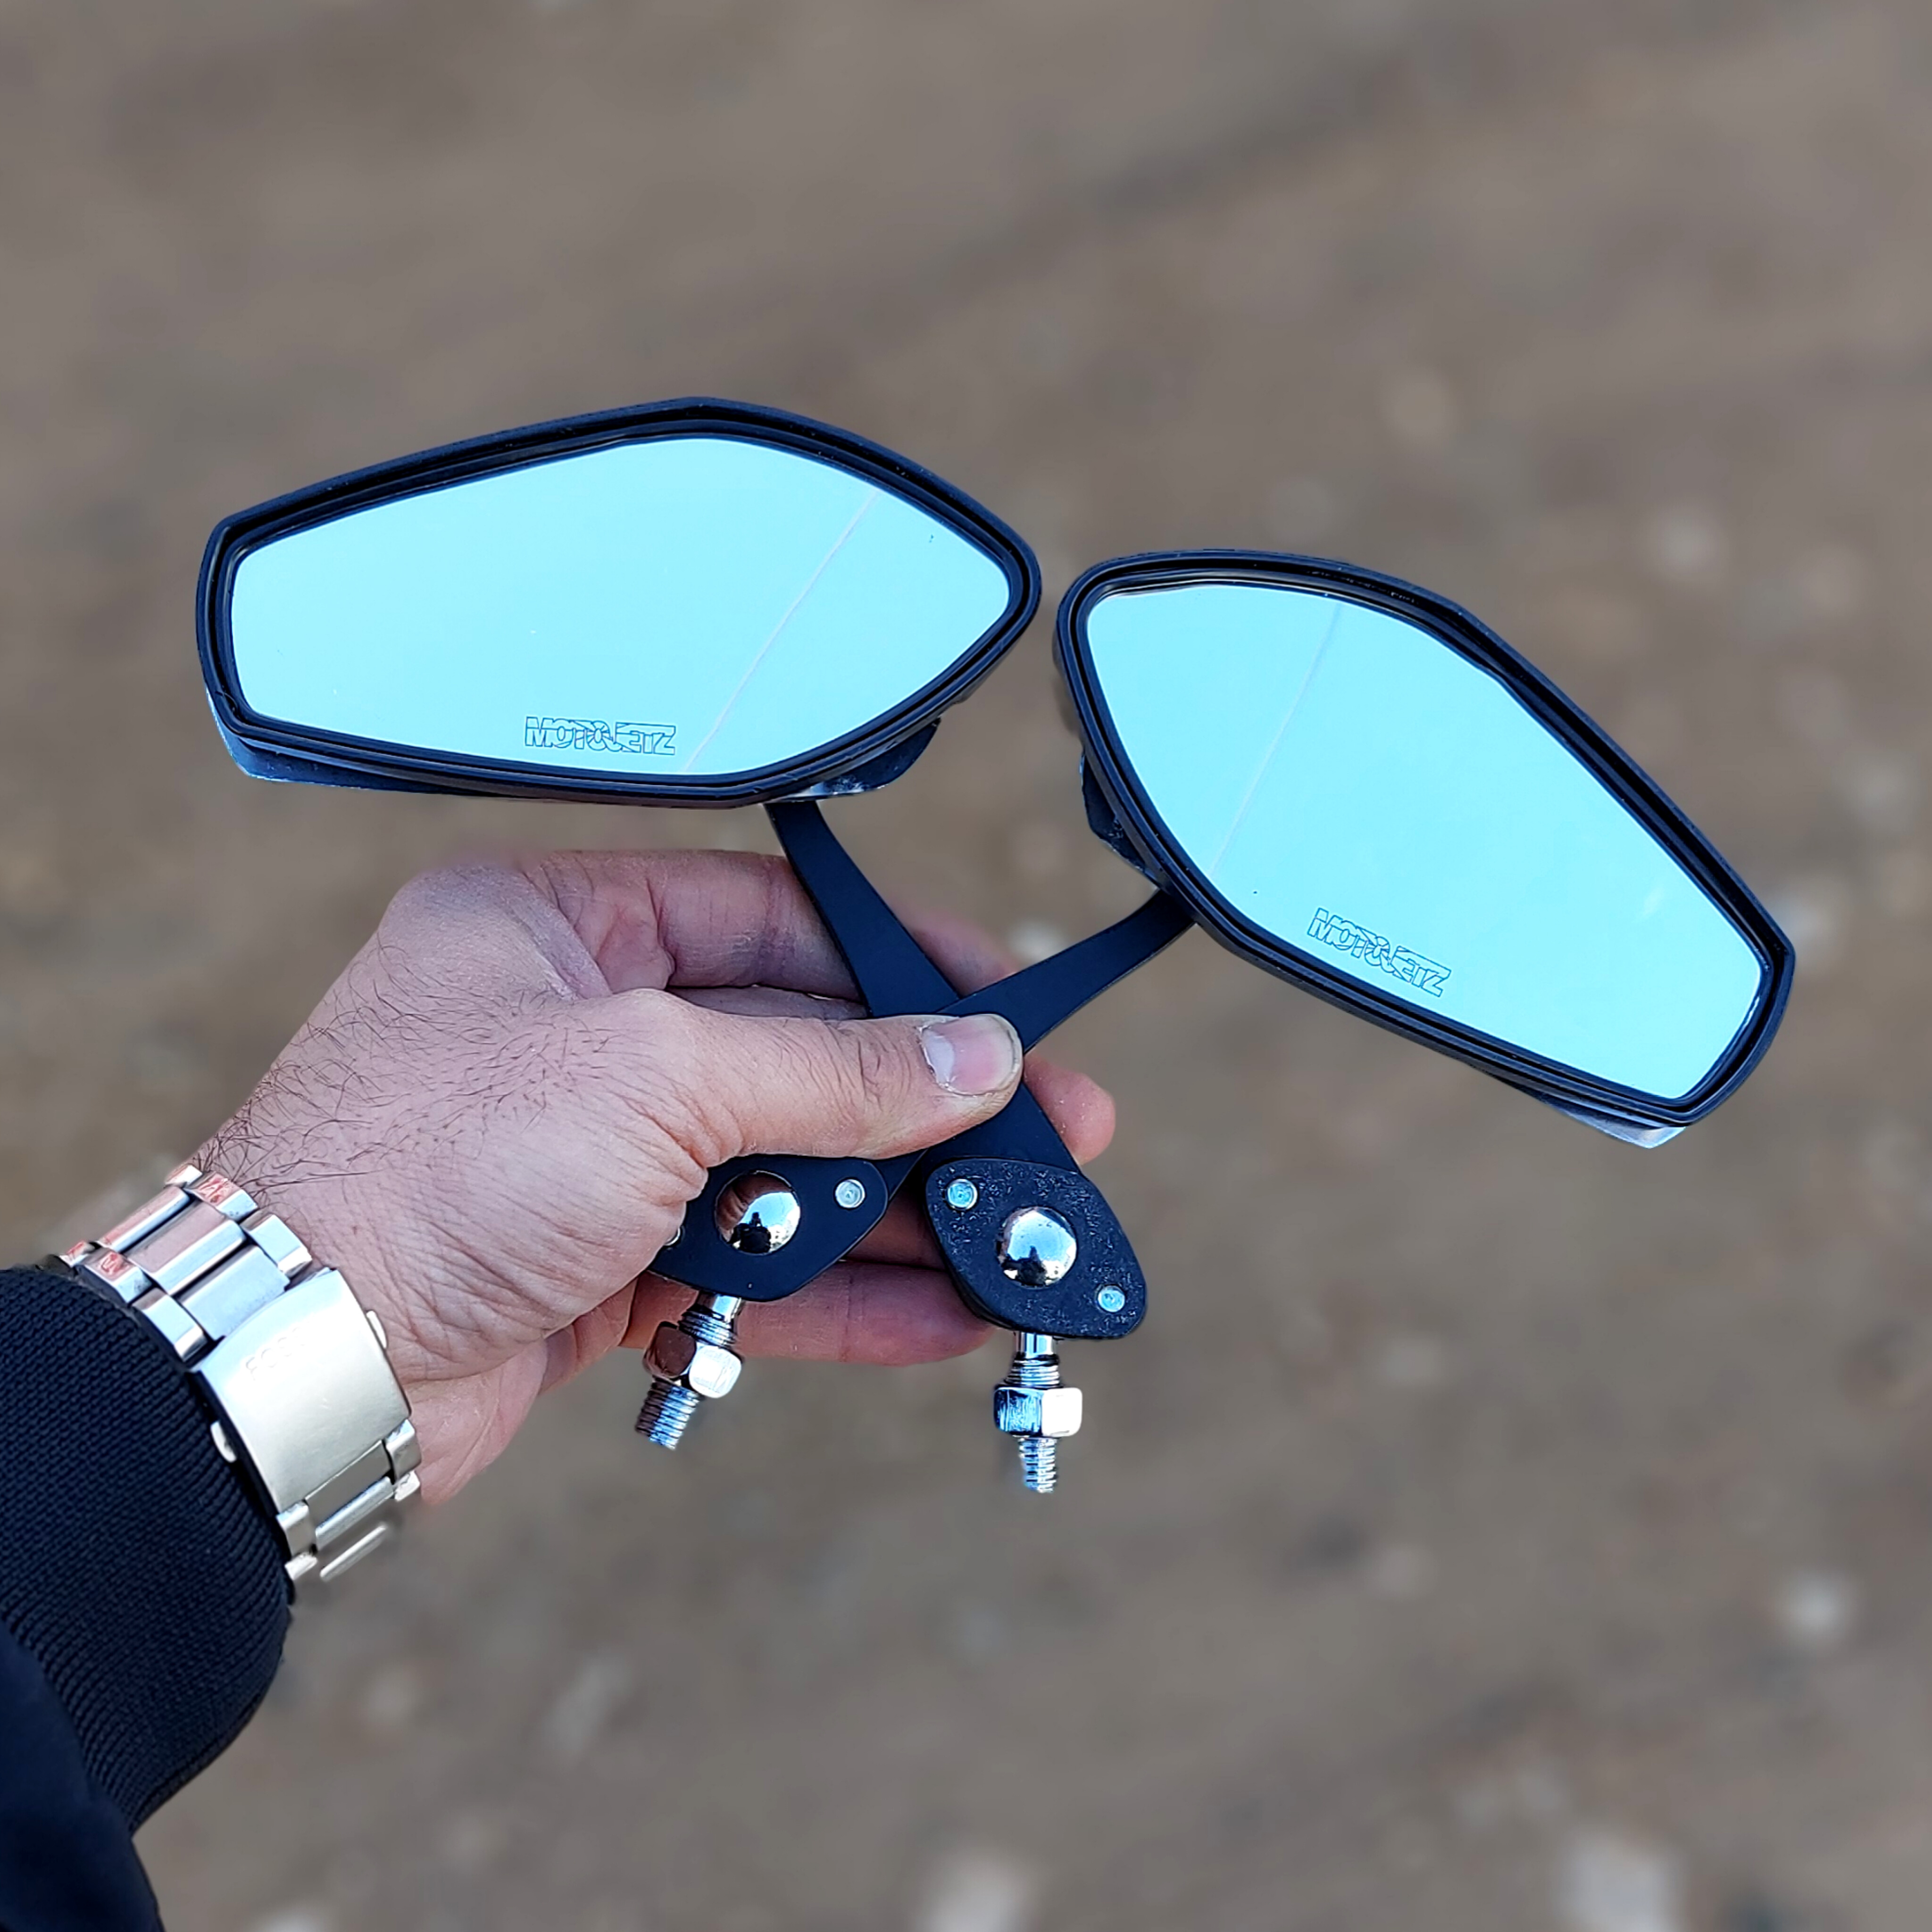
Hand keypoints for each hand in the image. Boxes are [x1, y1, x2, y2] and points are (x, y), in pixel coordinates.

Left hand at [196, 850, 1113, 1499]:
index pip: (769, 917)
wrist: (294, 1361)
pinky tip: (943, 1311)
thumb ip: (829, 1068)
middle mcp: (578, 1031)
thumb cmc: (426, 1171)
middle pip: (797, 1053)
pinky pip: (749, 1265)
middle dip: (926, 1104)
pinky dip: (842, 1290)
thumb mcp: (655, 1079)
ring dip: (903, 1209)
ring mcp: (589, 1155)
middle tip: (1055, 1131)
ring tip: (1024, 1235)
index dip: (899, 959)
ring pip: (784, 1169)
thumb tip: (971, 1057)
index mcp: (562, 928)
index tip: (1003, 1003)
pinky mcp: (598, 1265)